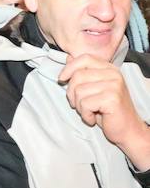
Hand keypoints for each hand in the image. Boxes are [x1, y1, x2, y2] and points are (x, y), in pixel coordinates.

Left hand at [59, 54, 149, 170]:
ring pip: (79, 91)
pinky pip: (85, 104)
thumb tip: (68, 57)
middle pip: (78, 76)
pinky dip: (85, 114)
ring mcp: (114, 85)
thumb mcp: (93, 88)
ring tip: (89, 112)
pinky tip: (93, 118)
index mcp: (109, 68)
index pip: (84, 58)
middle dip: (72, 93)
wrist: (127, 131)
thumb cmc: (107, 110)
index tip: (62, 79)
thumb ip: (83, 72)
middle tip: (79, 105)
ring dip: (79, 106)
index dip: (69, 68)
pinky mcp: (112, 98)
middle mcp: (113, 74)